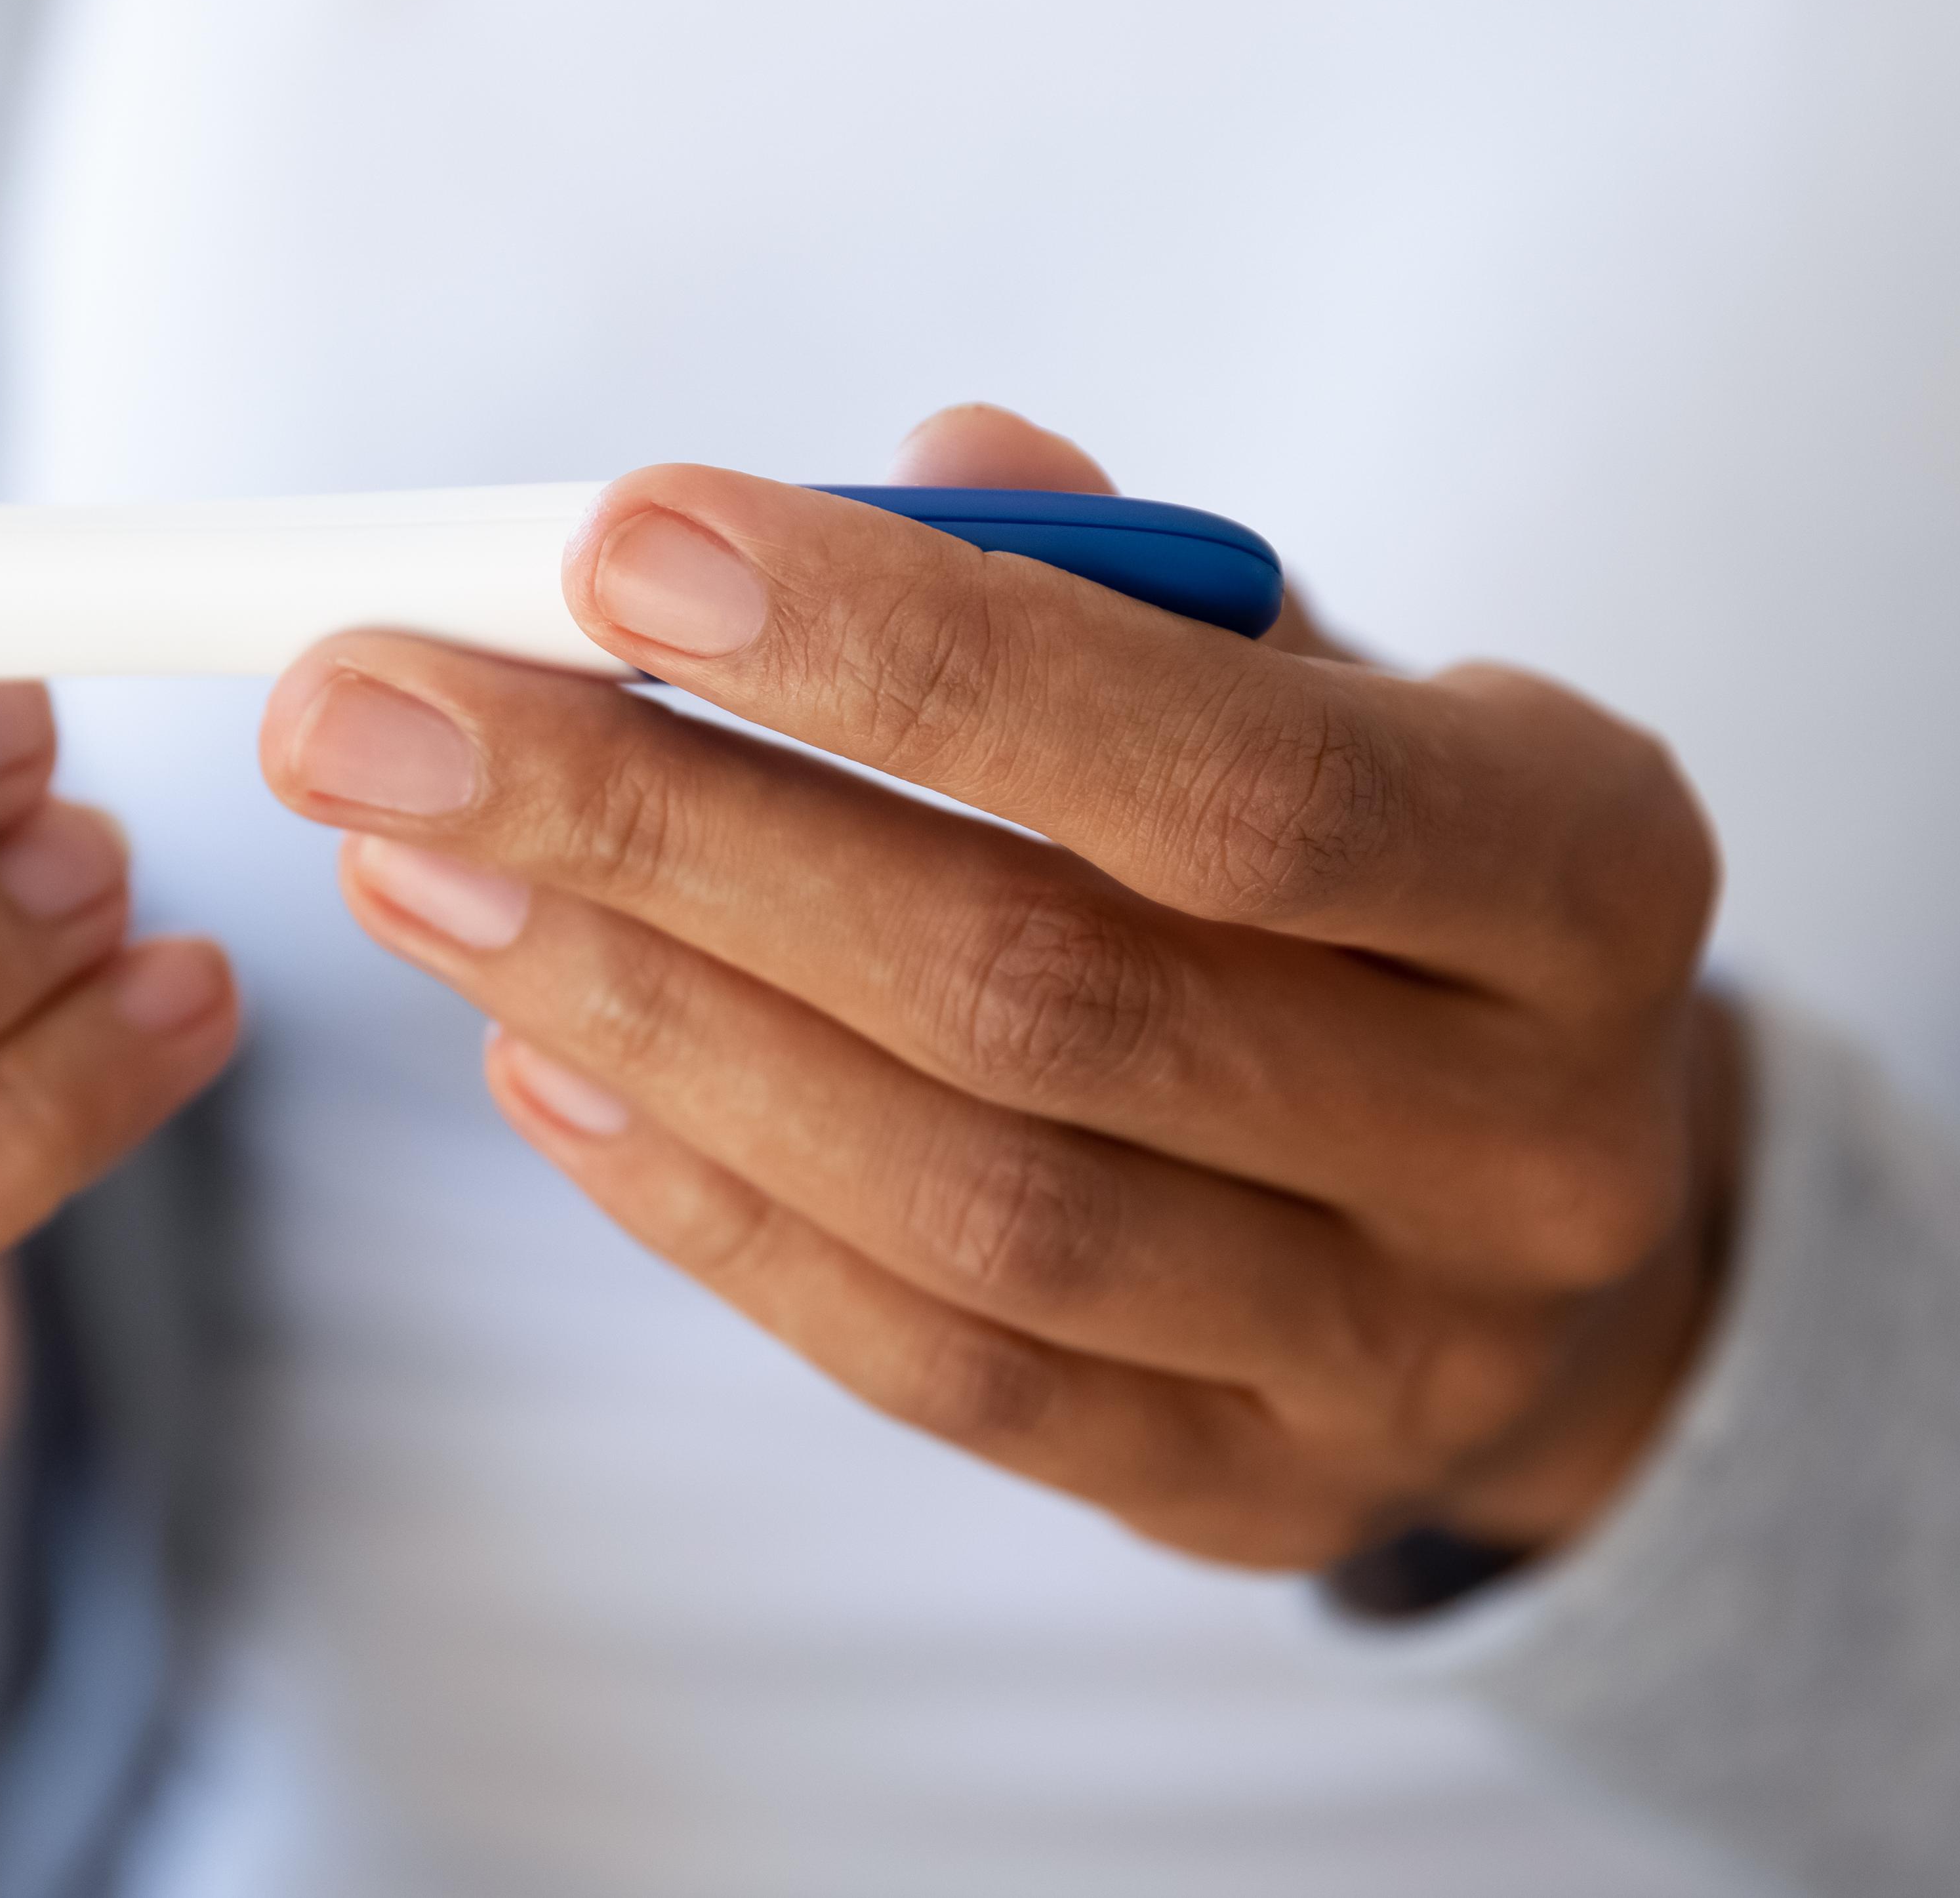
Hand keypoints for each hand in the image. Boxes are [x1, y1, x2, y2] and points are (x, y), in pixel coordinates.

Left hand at [259, 406, 1734, 1566]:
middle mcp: (1521, 1139)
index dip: (911, 659)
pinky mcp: (1237, 1495)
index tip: (615, 540)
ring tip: (408, 859)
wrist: (1563, 1230)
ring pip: (958, 1195)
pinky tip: (533, 1056)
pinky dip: (704, 1205)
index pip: (1229, 767)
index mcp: (1584, 867)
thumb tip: (916, 464)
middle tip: (374, 705)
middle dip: (666, 827)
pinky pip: (928, 1361)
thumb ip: (1138, 591)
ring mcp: (1385, 1352)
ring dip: (637, 1013)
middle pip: (1038, 988)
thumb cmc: (1390, 891)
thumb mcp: (1338, 695)